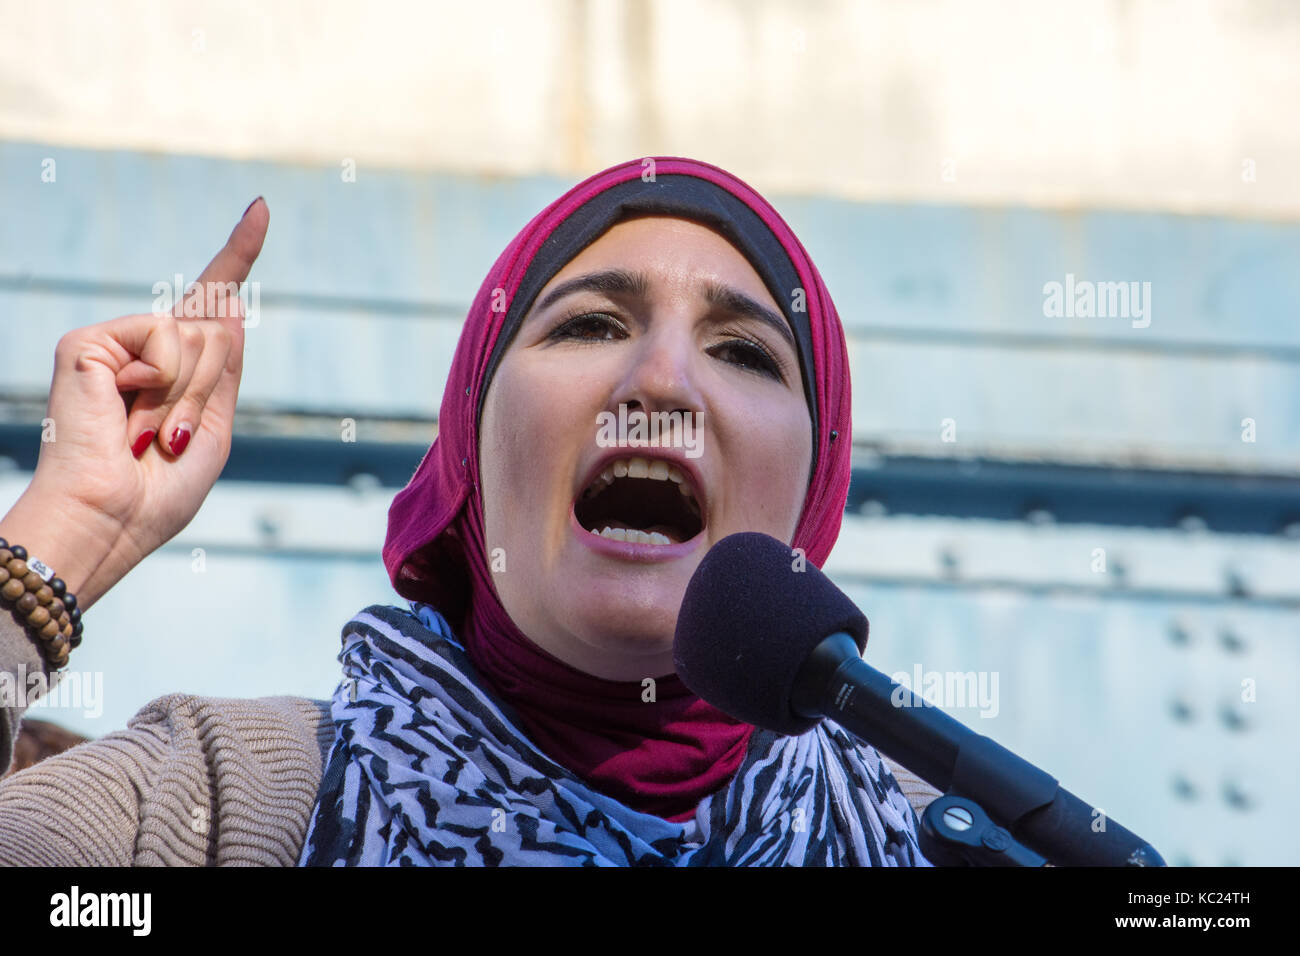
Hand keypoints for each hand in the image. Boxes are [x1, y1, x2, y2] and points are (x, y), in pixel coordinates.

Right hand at [0, 199, 268, 610]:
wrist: (110, 520)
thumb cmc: (158, 491)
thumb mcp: (212, 429)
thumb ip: (223, 367)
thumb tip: (226, 303)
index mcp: (176, 371)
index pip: (212, 303)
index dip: (238, 254)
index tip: (261, 207)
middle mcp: (144, 348)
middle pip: (218, 332)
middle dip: (211, 391)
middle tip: (173, 440)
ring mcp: (115, 343)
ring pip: (195, 336)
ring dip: (187, 397)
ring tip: (149, 435)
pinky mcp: (87, 343)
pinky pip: (161, 338)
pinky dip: (160, 383)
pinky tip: (124, 411)